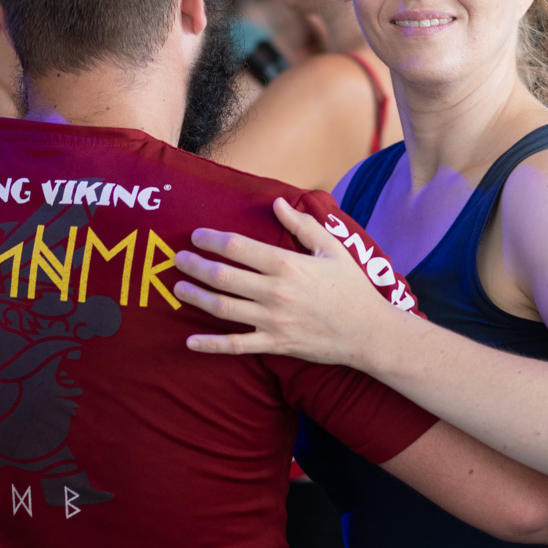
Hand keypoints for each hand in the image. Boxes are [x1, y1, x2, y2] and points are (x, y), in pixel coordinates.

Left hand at [171, 197, 389, 363]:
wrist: (370, 333)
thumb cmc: (352, 288)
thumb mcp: (332, 249)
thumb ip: (302, 224)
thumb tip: (277, 202)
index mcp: (288, 265)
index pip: (238, 248)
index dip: (212, 240)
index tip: (197, 235)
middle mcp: (275, 292)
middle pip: (223, 276)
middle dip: (195, 266)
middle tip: (178, 259)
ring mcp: (273, 321)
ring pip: (223, 308)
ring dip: (196, 297)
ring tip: (178, 288)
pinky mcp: (275, 344)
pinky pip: (236, 346)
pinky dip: (211, 345)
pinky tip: (190, 341)